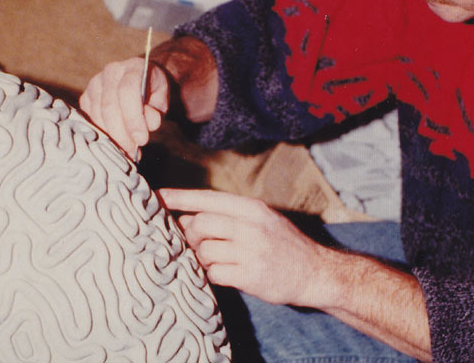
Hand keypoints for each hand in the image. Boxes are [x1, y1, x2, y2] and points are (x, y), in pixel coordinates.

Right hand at [79, 57, 169, 159]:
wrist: (141, 83)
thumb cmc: (152, 94)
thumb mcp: (161, 102)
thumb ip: (156, 112)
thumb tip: (149, 124)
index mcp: (133, 67)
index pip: (127, 91)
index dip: (133, 118)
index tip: (141, 139)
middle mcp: (111, 71)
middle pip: (109, 106)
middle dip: (121, 133)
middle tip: (133, 149)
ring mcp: (95, 83)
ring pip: (98, 115)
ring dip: (112, 136)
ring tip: (126, 147)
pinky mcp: (86, 96)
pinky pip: (89, 119)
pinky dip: (102, 133)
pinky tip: (115, 140)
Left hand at [159, 188, 328, 306]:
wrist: (316, 273)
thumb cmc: (283, 245)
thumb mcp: (263, 219)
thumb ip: (230, 216)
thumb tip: (189, 217)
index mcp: (252, 208)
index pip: (208, 198)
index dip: (180, 197)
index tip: (157, 196)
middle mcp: (251, 226)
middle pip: (200, 224)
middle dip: (190, 234)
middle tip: (195, 242)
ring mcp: (251, 252)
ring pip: (205, 250)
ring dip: (202, 257)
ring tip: (214, 259)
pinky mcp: (250, 276)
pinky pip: (215, 273)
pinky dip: (213, 274)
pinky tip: (225, 273)